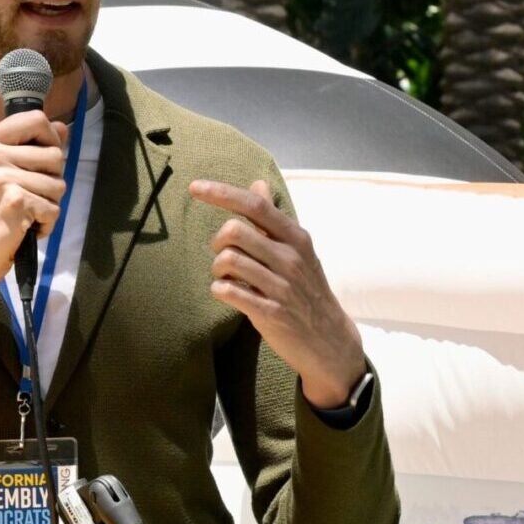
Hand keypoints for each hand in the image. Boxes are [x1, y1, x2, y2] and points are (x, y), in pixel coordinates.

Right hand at [0, 111, 69, 314]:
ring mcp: (1, 176)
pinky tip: (25, 228)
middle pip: (55, 154)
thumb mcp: (2, 171)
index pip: (37, 119)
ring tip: (24, 213)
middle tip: (27, 196)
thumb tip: (63, 127)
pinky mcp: (14, 200)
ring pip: (59, 184)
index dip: (51, 140)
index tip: (40, 163)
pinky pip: (54, 208)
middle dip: (51, 179)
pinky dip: (46, 224)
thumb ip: (32, 147)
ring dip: (48, 204)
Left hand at [189, 178, 366, 409]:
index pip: (255, 206)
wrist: (329, 340)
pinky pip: (230, 291)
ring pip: (229, 260)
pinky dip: (219, 289)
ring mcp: (282, 286)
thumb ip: (272, 220)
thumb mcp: (297, 251)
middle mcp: (291, 258)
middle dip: (217, 241)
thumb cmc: (306, 290)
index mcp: (296, 238)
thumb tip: (257, 183)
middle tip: (222, 255)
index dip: (222, 193)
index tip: (195, 186)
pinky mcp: (271, 313)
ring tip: (225, 277)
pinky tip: (226, 292)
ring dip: (217, 268)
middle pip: (235, 230)